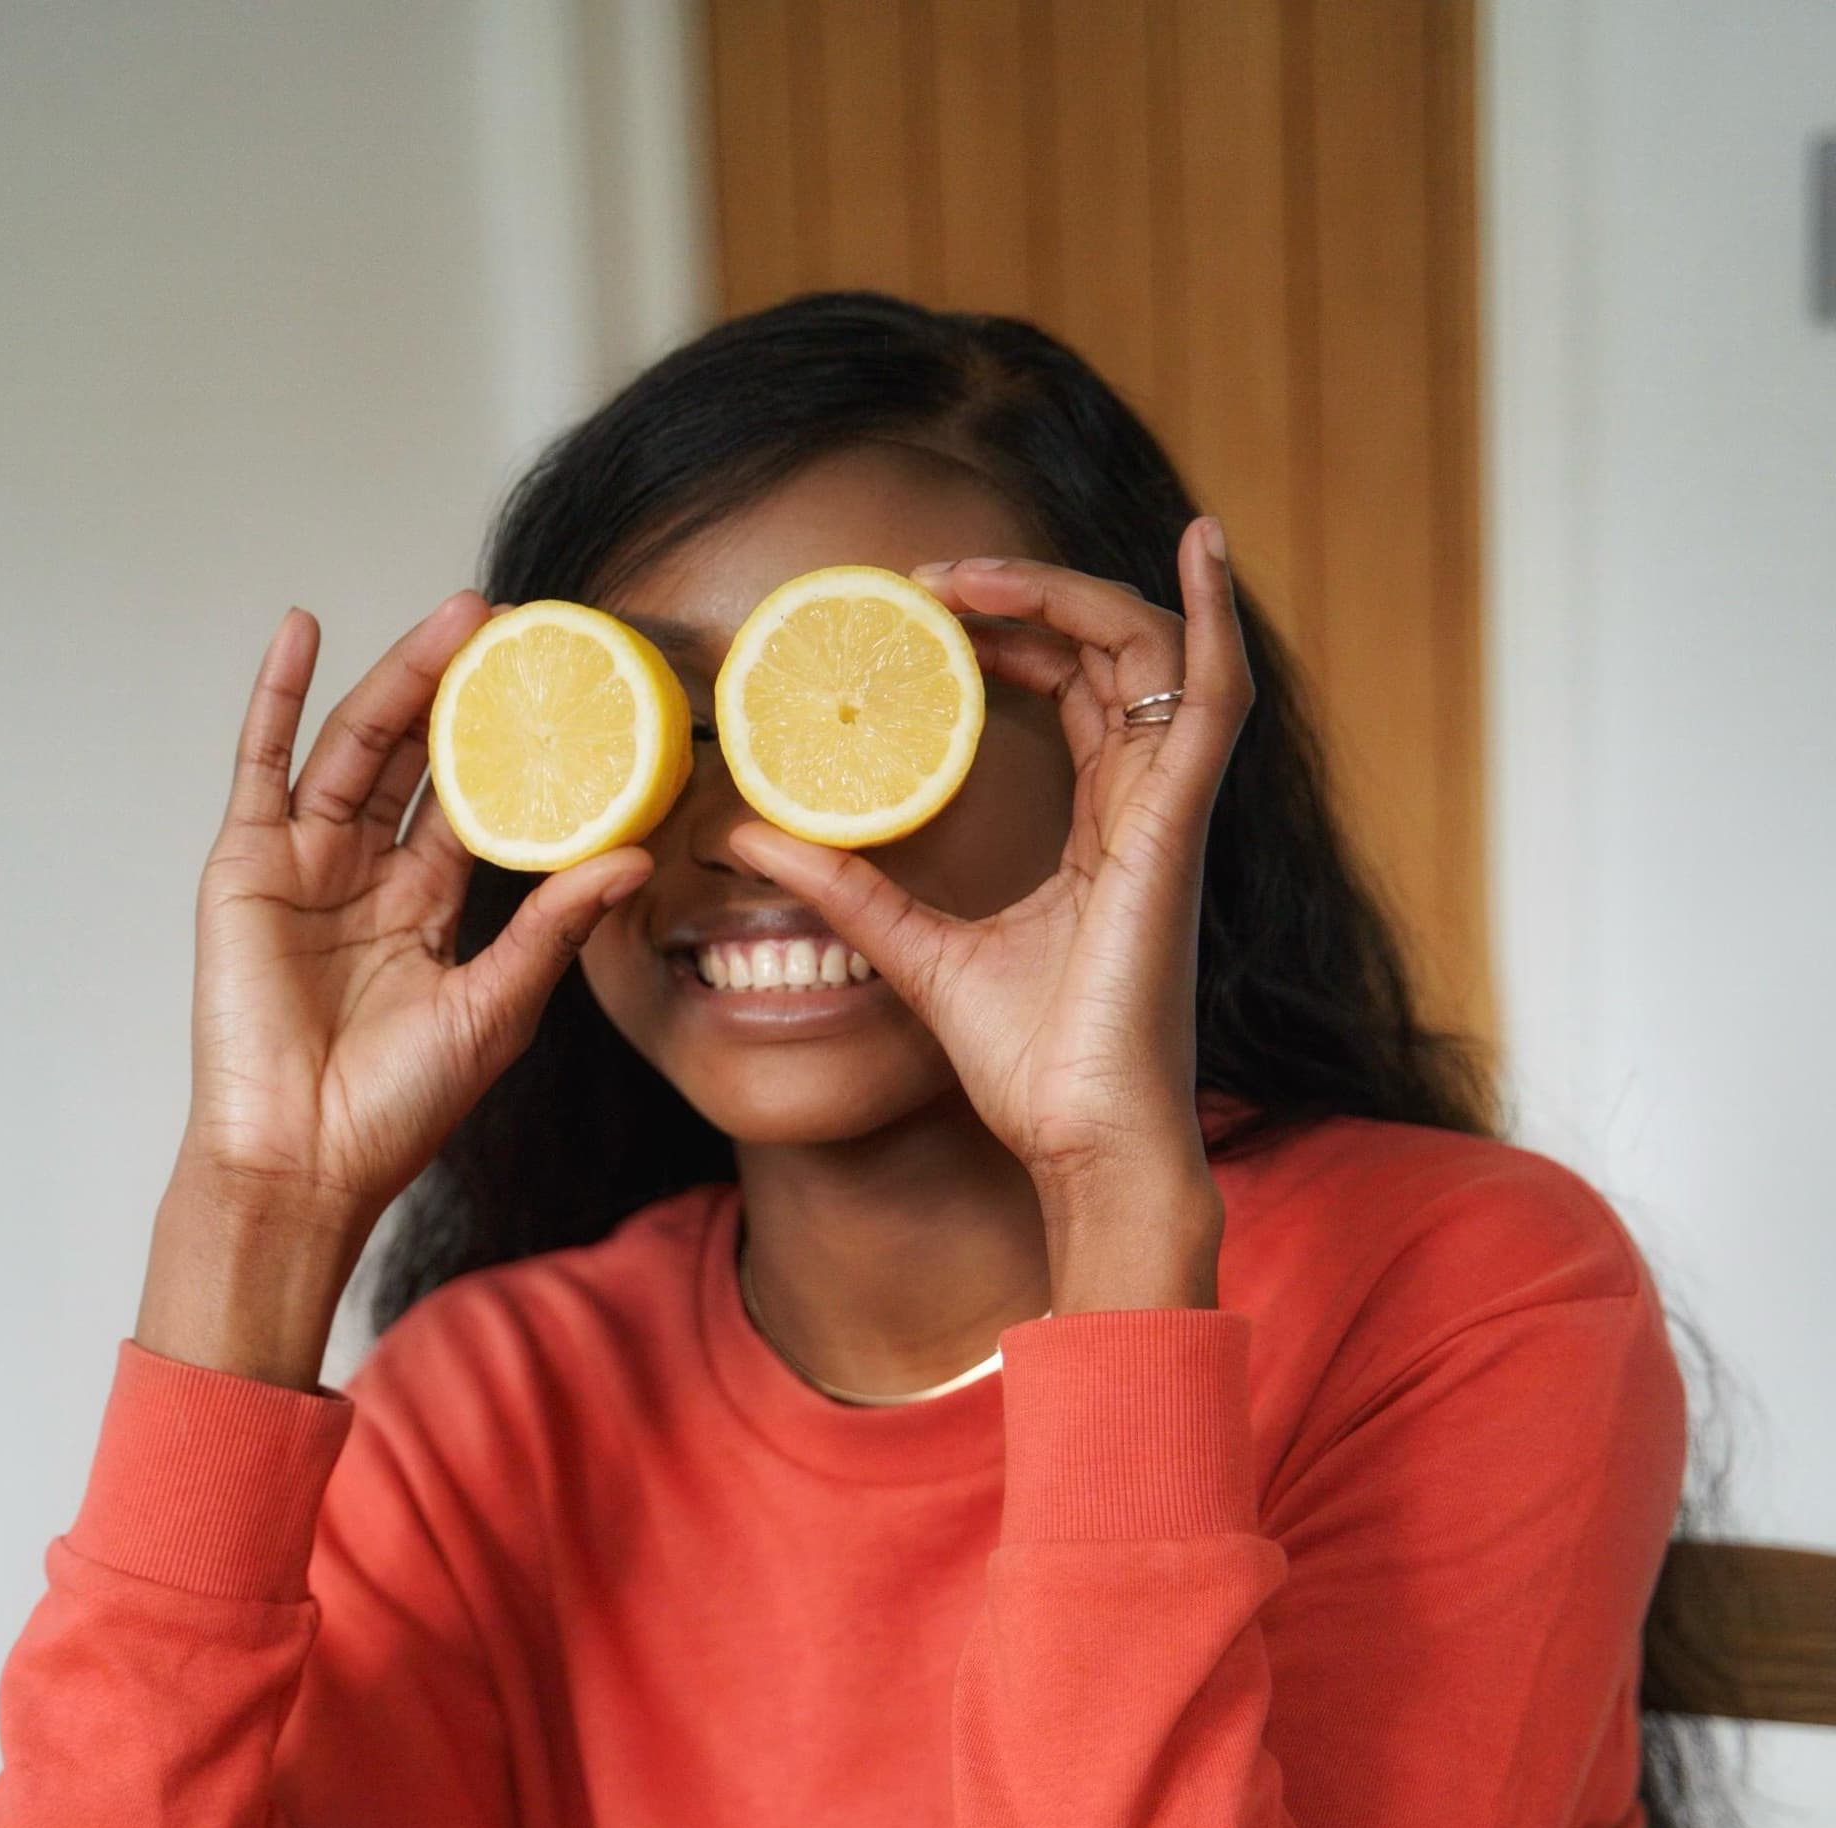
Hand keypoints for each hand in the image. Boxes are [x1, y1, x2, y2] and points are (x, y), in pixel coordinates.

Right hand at [185, 592, 649, 1227]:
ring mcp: (305, 864)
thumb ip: (555, 926)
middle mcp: (368, 876)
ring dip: (399, 677)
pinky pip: (262, 763)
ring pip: (358, 748)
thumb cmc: (397, 1108)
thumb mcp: (495, 1005)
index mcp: (428, 909)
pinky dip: (280, 695)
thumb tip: (635, 857)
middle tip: (515, 626)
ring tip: (454, 619)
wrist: (303, 1160)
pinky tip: (304, 631)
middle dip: (462, 691)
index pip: (476, 806)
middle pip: (419, 760)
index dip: (516, 750)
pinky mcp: (248, 864)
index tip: (564, 692)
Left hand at [730, 520, 1251, 1265]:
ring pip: (1156, 656)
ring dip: (1074, 592)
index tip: (932, 617)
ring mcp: (1168, 818)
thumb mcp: (918, 956)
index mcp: (1104, 836)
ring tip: (982, 575)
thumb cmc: (1033, 1072)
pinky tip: (1200, 542)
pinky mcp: (1175, 833)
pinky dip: (1214, 616)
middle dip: (1032, 598)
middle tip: (933, 584)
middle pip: (1114, 656)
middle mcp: (1146, 813)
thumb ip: (850, 892)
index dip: (1017, 637)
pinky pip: (1214, 700)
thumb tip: (752, 838)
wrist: (1085, 1145)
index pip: (1078, 695)